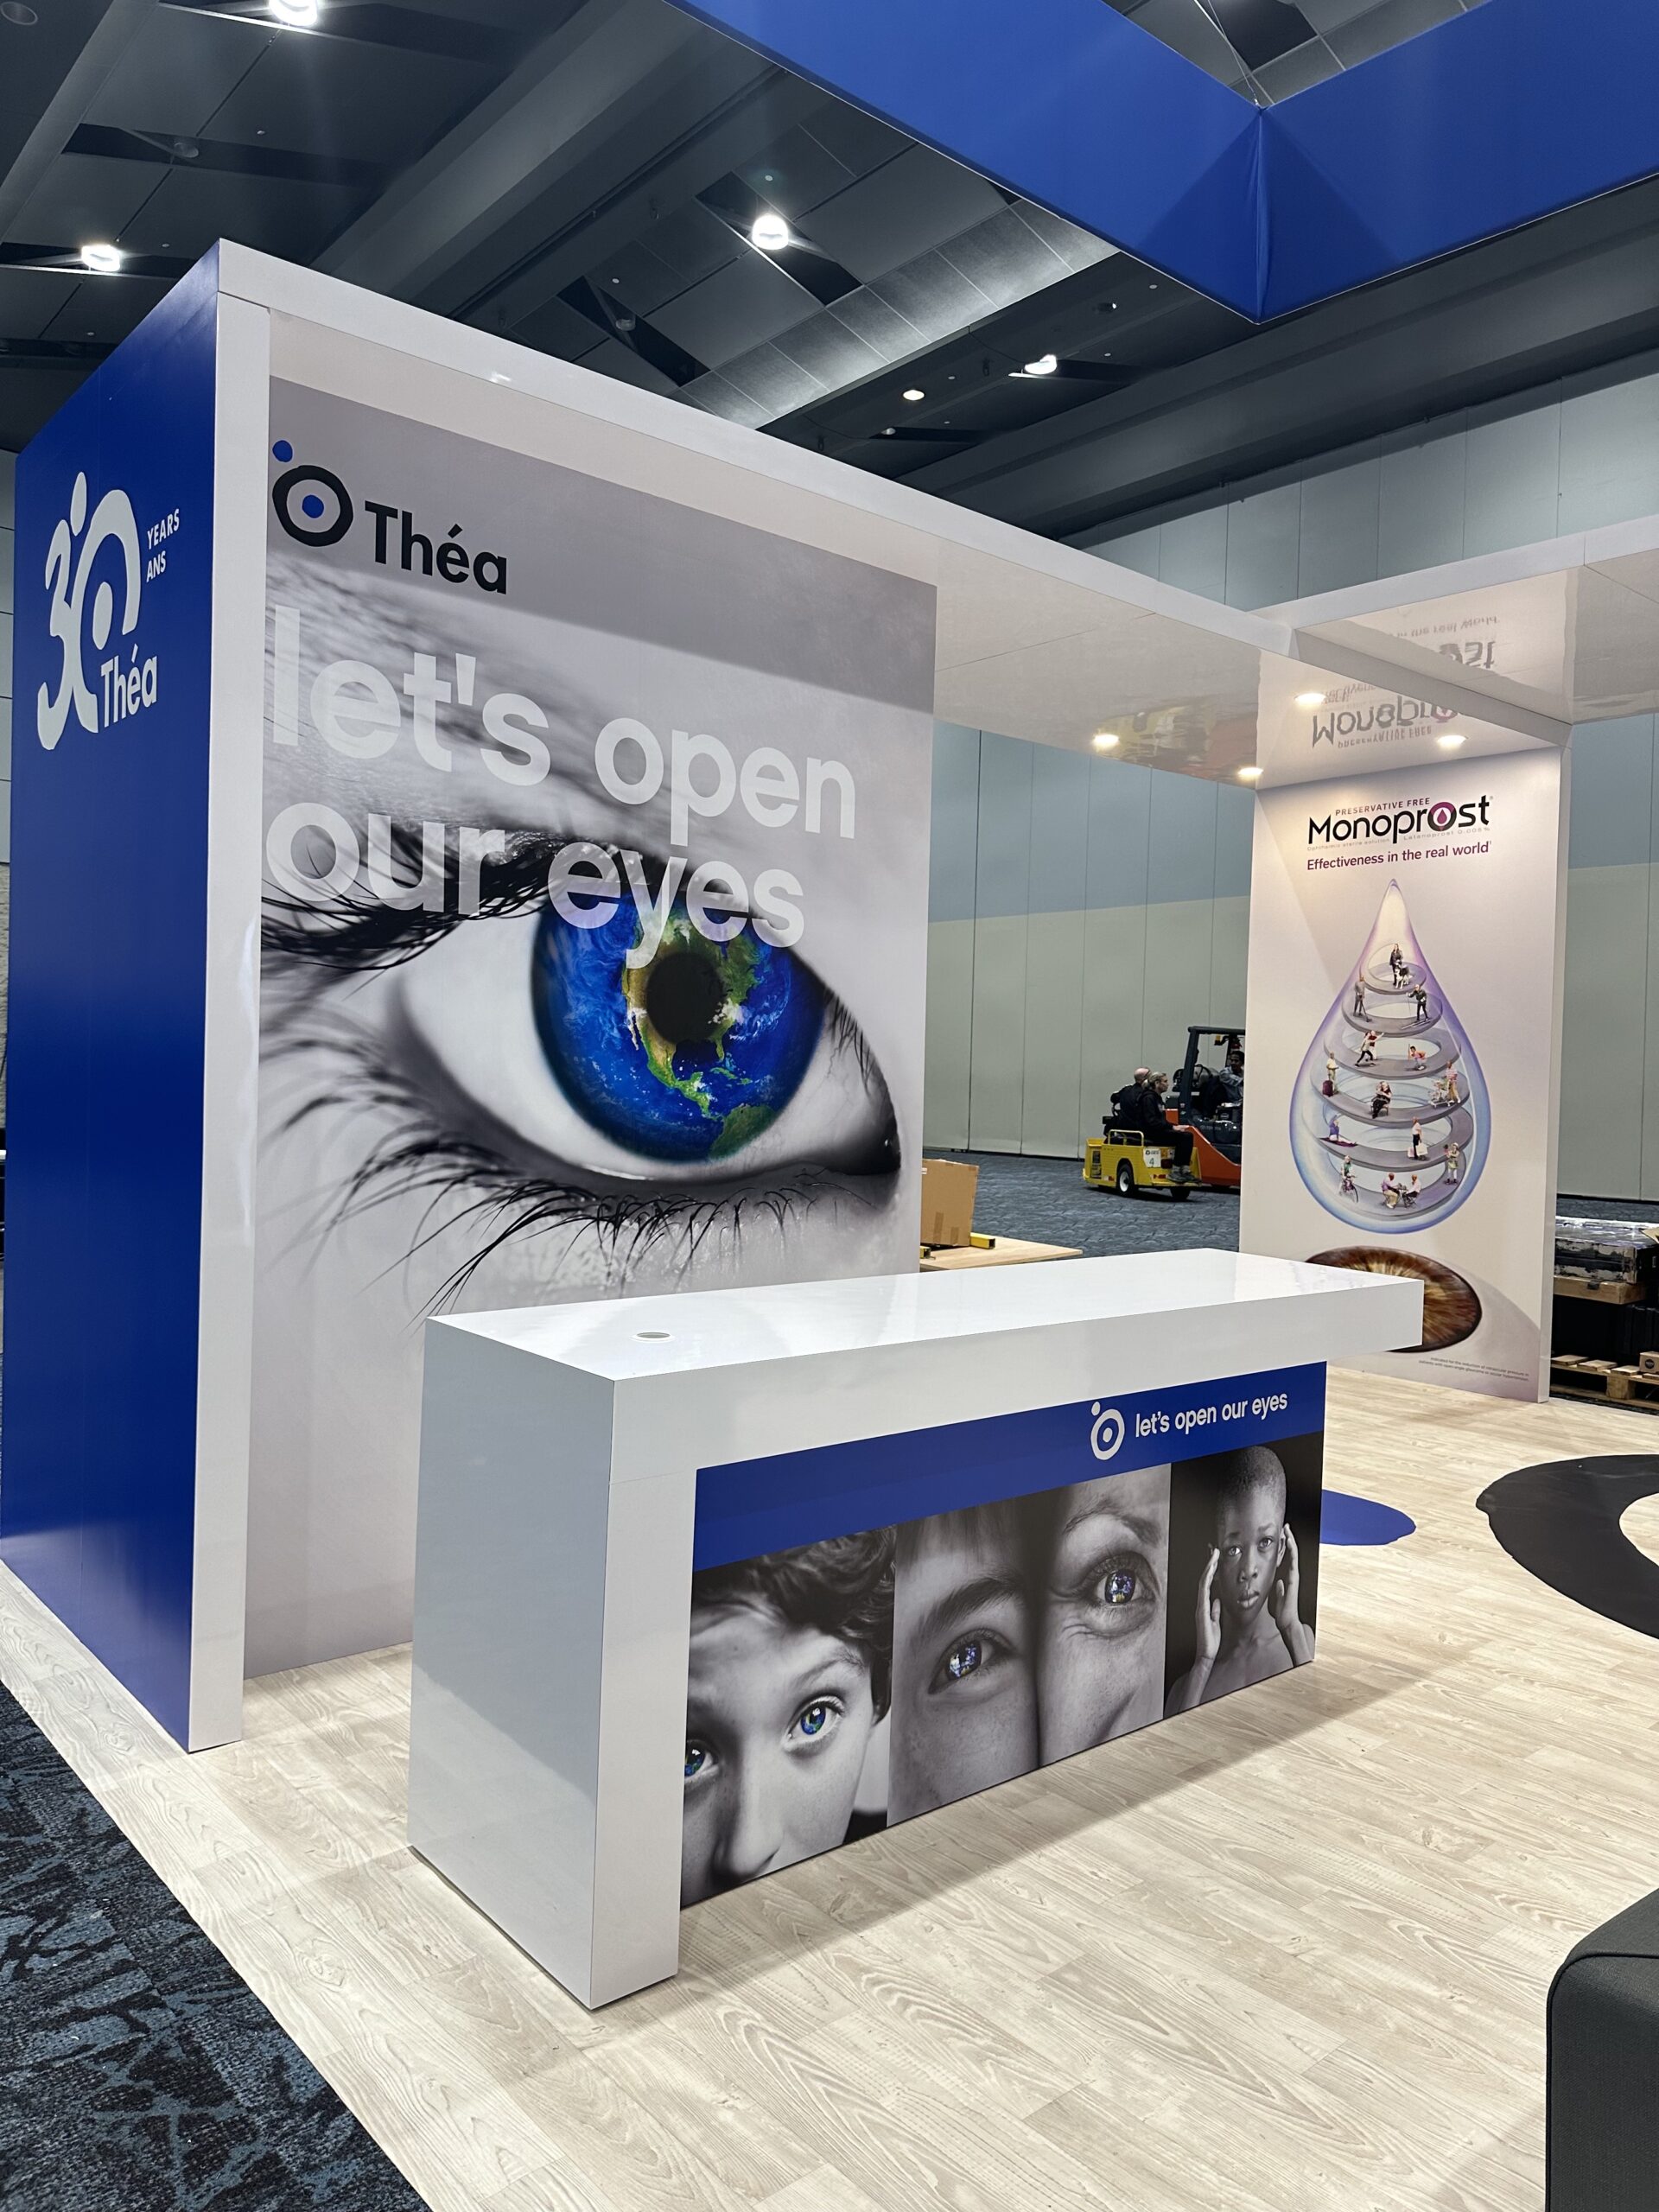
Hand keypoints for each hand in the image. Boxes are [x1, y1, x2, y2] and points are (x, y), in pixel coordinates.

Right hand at [1195, 1547, 1221, 1666]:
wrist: (1206, 1654)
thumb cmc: (1211, 1641)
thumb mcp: (1216, 1622)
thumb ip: (1215, 1611)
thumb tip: (1217, 1600)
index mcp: (1205, 1605)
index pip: (1208, 1584)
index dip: (1212, 1571)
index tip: (1216, 1560)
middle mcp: (1201, 1603)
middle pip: (1205, 1579)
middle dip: (1210, 1564)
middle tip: (1215, 1551)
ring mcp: (1200, 1605)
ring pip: (1203, 1582)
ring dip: (1209, 1568)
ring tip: (1214, 1557)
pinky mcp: (1201, 1610)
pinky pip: (1203, 1591)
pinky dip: (1207, 1580)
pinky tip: (1210, 1572)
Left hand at [1271, 1527, 1313, 1663]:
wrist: (1287, 1621)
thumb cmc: (1282, 1611)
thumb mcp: (1278, 1597)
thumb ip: (1279, 1590)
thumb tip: (1278, 1583)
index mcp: (1287, 1578)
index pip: (1286, 1559)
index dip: (1284, 1548)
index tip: (1281, 1537)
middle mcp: (1291, 1575)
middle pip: (1291, 1554)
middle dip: (1288, 1540)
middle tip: (1285, 1527)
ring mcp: (1293, 1576)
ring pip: (1293, 1554)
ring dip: (1290, 1541)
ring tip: (1287, 1529)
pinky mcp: (1293, 1578)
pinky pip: (1293, 1560)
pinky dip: (1292, 1550)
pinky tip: (1289, 1540)